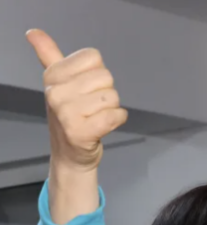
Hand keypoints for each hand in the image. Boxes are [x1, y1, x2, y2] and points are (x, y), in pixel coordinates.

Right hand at [25, 29, 126, 171]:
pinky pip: (115, 116)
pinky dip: (118, 119)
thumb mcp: (58, 83)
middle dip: (106, 92)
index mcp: (52, 76)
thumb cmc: (69, 116)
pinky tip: (105, 125)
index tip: (86, 88)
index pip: (93, 57)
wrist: (70, 155)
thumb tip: (33, 33)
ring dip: (111, 108)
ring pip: (112, 97)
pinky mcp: (81, 133)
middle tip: (92, 107)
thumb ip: (49, 56)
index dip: (97, 72)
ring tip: (96, 117)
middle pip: (106, 77)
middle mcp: (56, 93)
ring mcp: (67, 114)